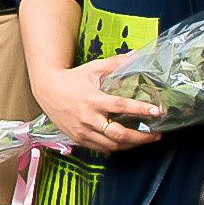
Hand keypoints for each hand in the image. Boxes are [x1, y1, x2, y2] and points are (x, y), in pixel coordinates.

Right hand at [29, 54, 162, 152]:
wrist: (47, 90)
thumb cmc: (72, 78)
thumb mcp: (93, 68)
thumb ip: (115, 63)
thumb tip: (136, 55)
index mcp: (93, 99)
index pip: (120, 106)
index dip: (140, 110)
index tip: (156, 111)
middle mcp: (88, 118)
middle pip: (119, 134)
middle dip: (141, 137)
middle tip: (156, 135)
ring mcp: (82, 130)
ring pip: (112, 145)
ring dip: (132, 145)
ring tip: (145, 140)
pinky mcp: (78, 138)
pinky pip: (101, 149)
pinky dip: (117, 148)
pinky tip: (127, 143)